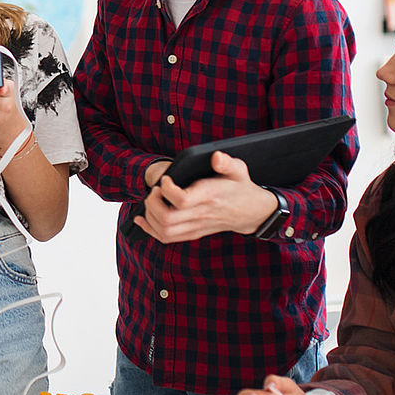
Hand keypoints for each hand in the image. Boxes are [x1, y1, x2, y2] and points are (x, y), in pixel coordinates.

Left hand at [134, 151, 278, 242]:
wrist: (252, 212)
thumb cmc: (241, 187)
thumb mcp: (239, 170)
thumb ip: (227, 162)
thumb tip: (216, 156)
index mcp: (209, 197)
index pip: (181, 200)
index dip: (167, 189)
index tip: (166, 179)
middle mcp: (201, 214)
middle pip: (167, 218)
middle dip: (153, 202)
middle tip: (155, 190)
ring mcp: (196, 226)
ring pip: (165, 230)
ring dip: (150, 216)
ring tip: (150, 201)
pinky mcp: (193, 233)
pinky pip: (167, 238)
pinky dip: (150, 229)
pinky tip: (142, 219)